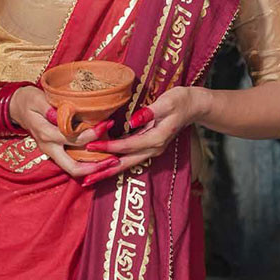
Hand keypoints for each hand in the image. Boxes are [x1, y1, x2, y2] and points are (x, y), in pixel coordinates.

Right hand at [10, 83, 121, 181]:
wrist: (17, 108)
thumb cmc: (29, 101)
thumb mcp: (36, 99)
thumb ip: (48, 107)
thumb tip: (60, 115)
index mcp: (46, 134)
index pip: (73, 139)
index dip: (92, 134)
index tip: (107, 124)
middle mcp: (50, 147)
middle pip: (73, 167)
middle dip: (95, 167)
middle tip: (115, 160)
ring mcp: (52, 152)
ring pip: (73, 169)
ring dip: (93, 168)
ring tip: (112, 161)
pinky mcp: (55, 152)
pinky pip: (72, 162)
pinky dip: (87, 163)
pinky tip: (101, 156)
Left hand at [75, 88, 205, 187]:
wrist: (194, 106)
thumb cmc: (180, 100)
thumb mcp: (167, 102)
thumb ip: (150, 112)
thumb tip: (133, 121)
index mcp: (157, 138)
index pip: (128, 145)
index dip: (109, 147)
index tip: (91, 146)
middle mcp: (153, 149)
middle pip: (125, 163)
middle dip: (105, 171)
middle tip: (86, 179)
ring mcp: (151, 150)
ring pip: (127, 164)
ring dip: (108, 172)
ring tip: (90, 178)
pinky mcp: (148, 148)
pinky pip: (130, 159)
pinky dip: (115, 164)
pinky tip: (103, 167)